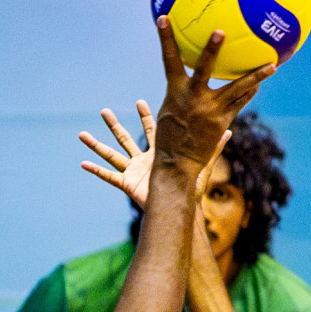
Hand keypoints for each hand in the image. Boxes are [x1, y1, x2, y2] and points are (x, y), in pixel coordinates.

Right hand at [81, 103, 231, 210]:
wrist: (182, 210)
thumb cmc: (192, 190)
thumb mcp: (202, 165)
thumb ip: (214, 147)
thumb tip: (229, 129)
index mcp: (159, 153)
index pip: (151, 130)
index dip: (145, 116)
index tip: (139, 101)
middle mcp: (144, 160)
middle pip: (126, 138)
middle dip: (115, 125)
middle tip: (104, 111)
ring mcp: (134, 172)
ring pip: (112, 154)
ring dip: (96, 145)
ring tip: (81, 134)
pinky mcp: (128, 184)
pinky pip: (108, 176)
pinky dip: (95, 170)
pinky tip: (83, 163)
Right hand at [152, 16, 270, 171]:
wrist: (178, 162)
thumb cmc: (170, 136)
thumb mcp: (169, 110)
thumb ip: (180, 93)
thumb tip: (188, 80)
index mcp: (175, 91)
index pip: (169, 59)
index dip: (165, 38)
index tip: (164, 18)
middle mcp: (194, 98)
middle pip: (205, 68)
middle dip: (212, 49)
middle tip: (222, 31)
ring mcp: (211, 110)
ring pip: (237, 88)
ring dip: (256, 75)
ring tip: (273, 64)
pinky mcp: (223, 121)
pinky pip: (240, 103)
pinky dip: (248, 93)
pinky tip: (258, 84)